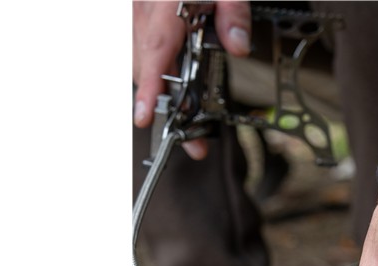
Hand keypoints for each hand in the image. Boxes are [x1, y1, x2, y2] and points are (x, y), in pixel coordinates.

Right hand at [132, 1, 251, 159]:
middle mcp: (145, 8)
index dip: (148, 88)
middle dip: (165, 108)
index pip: (153, 52)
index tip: (144, 116)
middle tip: (192, 140)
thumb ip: (232, 12)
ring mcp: (140, 9)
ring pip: (142, 59)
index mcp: (165, 5)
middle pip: (145, 66)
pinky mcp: (144, 10)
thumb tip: (237, 47)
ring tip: (188, 122)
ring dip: (161, 93)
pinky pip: (144, 46)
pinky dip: (157, 71)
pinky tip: (177, 85)